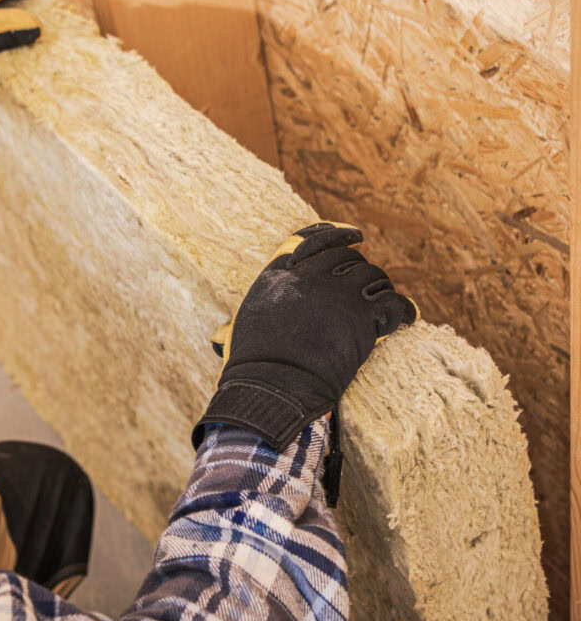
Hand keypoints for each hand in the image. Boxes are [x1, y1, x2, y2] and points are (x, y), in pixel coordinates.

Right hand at [192, 222, 417, 451]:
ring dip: (379, 290)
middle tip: (365, 289)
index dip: (336, 234)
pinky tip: (403, 318)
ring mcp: (337, 293)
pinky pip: (393, 302)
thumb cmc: (253, 365)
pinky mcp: (361, 316)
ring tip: (380, 307)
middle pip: (347, 257)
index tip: (354, 235)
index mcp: (279, 274)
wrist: (272, 386)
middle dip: (359, 270)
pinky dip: (401, 311)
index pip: (312, 238)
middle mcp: (308, 276)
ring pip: (373, 276)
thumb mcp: (241, 327)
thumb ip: (246, 318)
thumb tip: (218, 337)